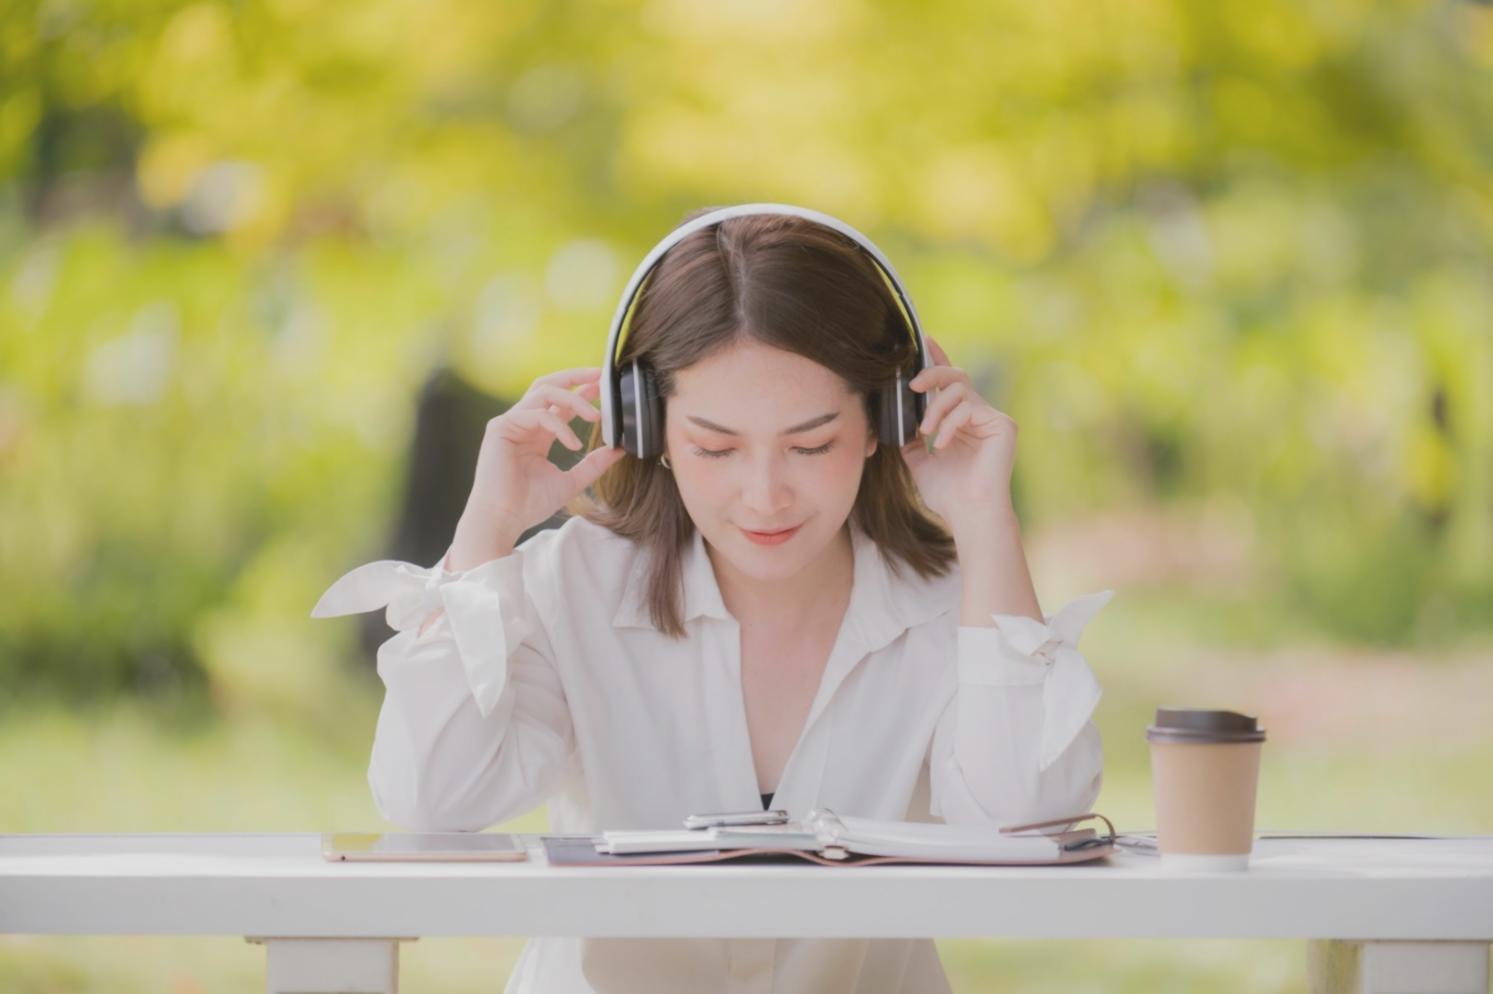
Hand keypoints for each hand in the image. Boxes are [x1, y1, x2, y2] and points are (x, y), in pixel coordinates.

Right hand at [465, 367, 625, 543]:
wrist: (503, 520)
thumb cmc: (529, 504)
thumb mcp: (571, 481)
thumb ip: (593, 465)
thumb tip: (619, 450)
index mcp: (536, 433)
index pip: (559, 403)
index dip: (581, 391)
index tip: (604, 386)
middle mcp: (523, 423)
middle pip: (547, 384)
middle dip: (574, 376)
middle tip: (600, 376)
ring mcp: (509, 423)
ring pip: (544, 393)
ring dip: (573, 400)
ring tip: (596, 416)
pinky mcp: (500, 428)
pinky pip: (537, 415)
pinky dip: (559, 426)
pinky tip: (573, 443)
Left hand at [898, 336, 1017, 529]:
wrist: (969, 515)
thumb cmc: (948, 494)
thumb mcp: (918, 461)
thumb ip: (910, 437)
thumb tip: (895, 421)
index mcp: (960, 421)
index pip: (949, 384)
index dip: (937, 359)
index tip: (924, 341)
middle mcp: (978, 415)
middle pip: (956, 375)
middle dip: (932, 373)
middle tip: (913, 385)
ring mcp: (992, 418)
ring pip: (960, 389)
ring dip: (936, 407)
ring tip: (926, 431)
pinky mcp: (1002, 424)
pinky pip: (970, 408)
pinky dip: (950, 424)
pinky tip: (941, 444)